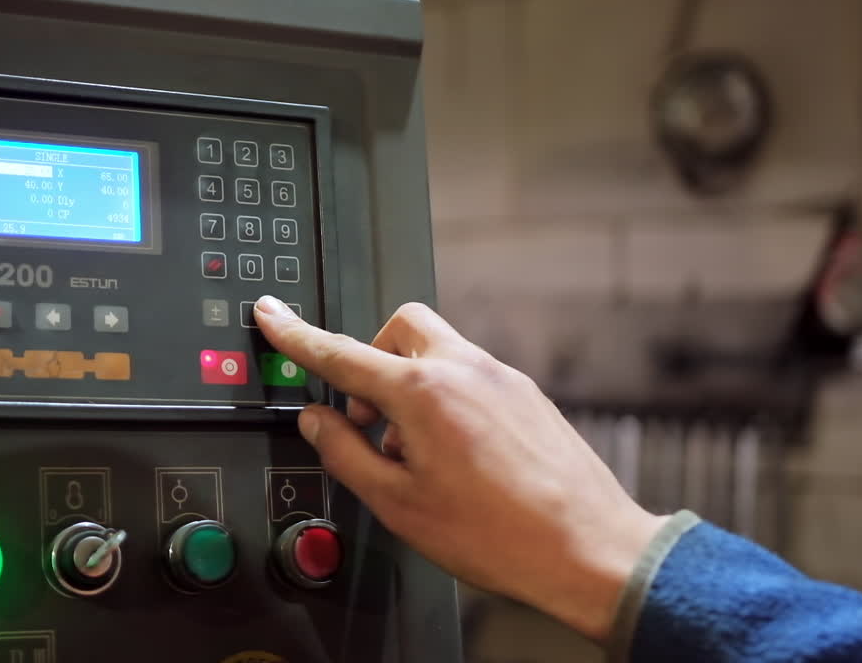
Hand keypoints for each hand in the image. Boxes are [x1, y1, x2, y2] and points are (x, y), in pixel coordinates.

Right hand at [253, 296, 666, 641]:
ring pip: (437, 352)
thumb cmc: (500, 534)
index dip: (297, 334)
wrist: (588, 549)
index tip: (272, 313)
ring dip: (409, 385)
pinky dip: (446, 400)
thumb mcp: (398, 504)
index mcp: (423, 392)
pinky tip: (455, 457)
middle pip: (399, 328)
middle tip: (366, 416)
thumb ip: (346, 454)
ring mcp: (501, 377)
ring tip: (416, 453)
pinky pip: (470, 376)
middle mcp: (464, 369)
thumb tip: (318, 421)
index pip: (340, 352)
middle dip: (371, 358)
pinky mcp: (527, 394)